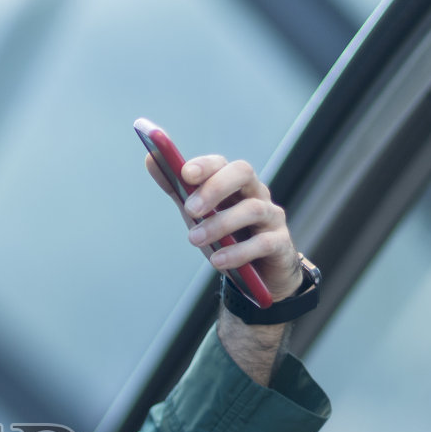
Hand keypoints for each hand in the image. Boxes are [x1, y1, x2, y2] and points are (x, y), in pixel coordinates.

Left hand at [144, 153, 302, 301]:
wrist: (258, 272)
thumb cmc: (227, 235)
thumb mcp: (199, 211)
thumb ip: (177, 187)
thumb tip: (150, 158)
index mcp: (235, 183)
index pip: (222, 164)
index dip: (205, 165)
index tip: (185, 173)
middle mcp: (256, 193)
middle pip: (243, 174)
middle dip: (215, 187)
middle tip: (190, 209)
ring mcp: (271, 217)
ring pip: (252, 209)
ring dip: (220, 224)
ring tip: (194, 240)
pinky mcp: (280, 244)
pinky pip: (263, 243)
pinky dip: (238, 252)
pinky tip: (218, 261)